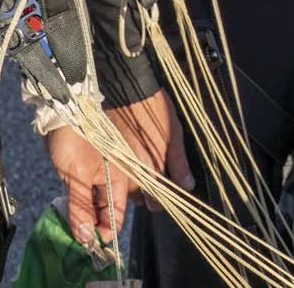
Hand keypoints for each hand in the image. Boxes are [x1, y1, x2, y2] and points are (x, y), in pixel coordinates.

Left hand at [44, 124, 123, 248]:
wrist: (60, 112)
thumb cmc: (74, 140)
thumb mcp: (76, 177)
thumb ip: (81, 207)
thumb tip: (86, 238)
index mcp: (118, 179)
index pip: (116, 214)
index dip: (105, 233)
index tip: (90, 247)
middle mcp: (111, 179)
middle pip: (105, 212)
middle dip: (93, 229)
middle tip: (76, 242)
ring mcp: (96, 176)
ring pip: (92, 205)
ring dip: (82, 219)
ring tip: (69, 231)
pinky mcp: (82, 172)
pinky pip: (82, 196)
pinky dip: (75, 207)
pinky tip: (66, 214)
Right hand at [109, 92, 190, 206]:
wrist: (128, 90)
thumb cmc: (154, 110)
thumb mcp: (174, 134)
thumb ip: (179, 164)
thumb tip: (187, 185)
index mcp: (150, 170)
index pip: (155, 203)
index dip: (163, 200)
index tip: (168, 193)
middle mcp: (131, 173)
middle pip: (140, 199)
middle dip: (148, 195)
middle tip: (156, 180)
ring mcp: (116, 165)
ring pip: (126, 189)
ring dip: (135, 186)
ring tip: (143, 171)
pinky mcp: (105, 156)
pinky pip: (114, 175)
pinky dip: (123, 174)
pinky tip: (130, 162)